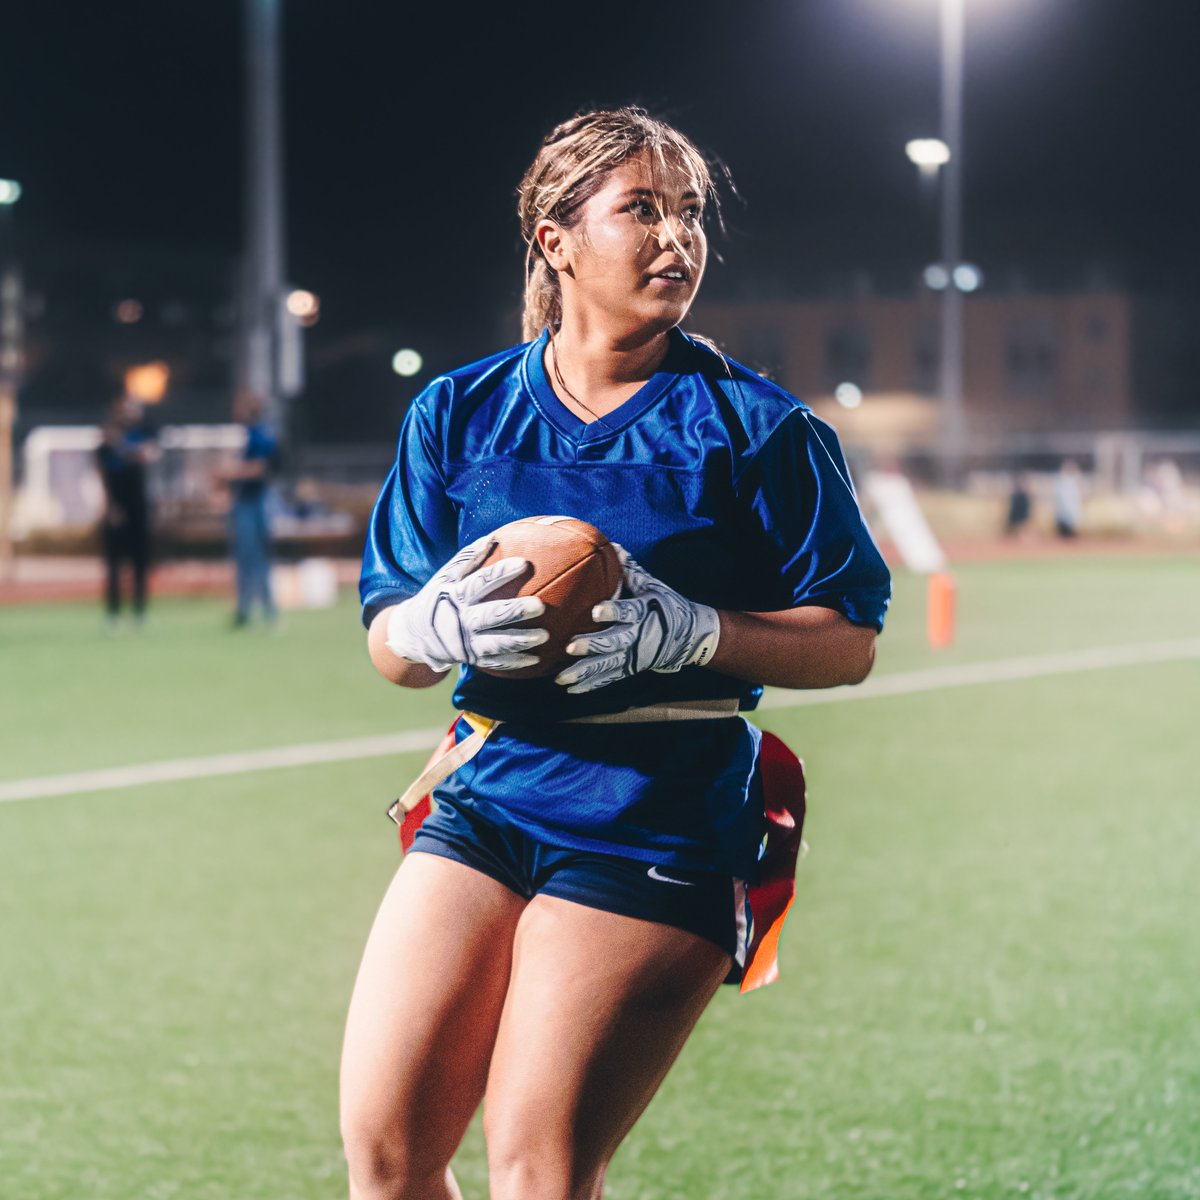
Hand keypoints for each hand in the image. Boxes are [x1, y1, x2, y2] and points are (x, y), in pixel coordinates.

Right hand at [386, 536, 547, 672]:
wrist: (412, 634)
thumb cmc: (436, 598)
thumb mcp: (445, 577)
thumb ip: (468, 559)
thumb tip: (493, 537)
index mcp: (456, 596)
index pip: (480, 582)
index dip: (501, 572)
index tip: (524, 563)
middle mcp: (461, 619)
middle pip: (491, 615)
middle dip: (515, 611)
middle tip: (540, 606)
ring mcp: (466, 642)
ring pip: (497, 643)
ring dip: (521, 640)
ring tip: (545, 636)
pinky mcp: (471, 658)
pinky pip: (495, 662)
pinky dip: (515, 662)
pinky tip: (536, 659)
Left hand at [555, 548, 720, 694]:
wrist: (690, 637)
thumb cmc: (666, 605)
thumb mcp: (652, 586)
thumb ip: (630, 570)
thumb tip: (611, 546)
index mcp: (645, 613)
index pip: (630, 611)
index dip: (614, 611)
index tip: (596, 610)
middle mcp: (639, 636)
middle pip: (614, 643)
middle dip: (592, 646)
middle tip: (570, 648)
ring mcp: (634, 656)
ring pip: (607, 666)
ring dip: (584, 672)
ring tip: (561, 678)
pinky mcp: (631, 668)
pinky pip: (609, 678)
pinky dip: (590, 684)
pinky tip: (571, 689)